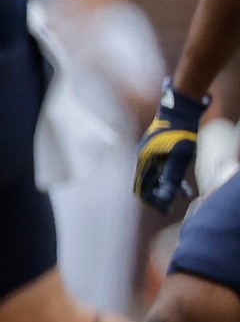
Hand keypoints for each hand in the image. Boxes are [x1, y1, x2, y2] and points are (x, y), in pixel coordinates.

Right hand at [137, 84, 207, 212]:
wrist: (179, 111)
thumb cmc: (181, 134)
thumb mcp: (179, 158)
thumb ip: (171, 178)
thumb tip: (166, 198)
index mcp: (144, 162)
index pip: (140, 189)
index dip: (151, 202)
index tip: (165, 210)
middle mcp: (142, 159)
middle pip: (145, 185)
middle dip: (158, 197)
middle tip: (172, 206)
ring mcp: (147, 153)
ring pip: (153, 177)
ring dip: (164, 187)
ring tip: (182, 195)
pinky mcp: (154, 149)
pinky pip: (157, 168)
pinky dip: (167, 177)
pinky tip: (181, 181)